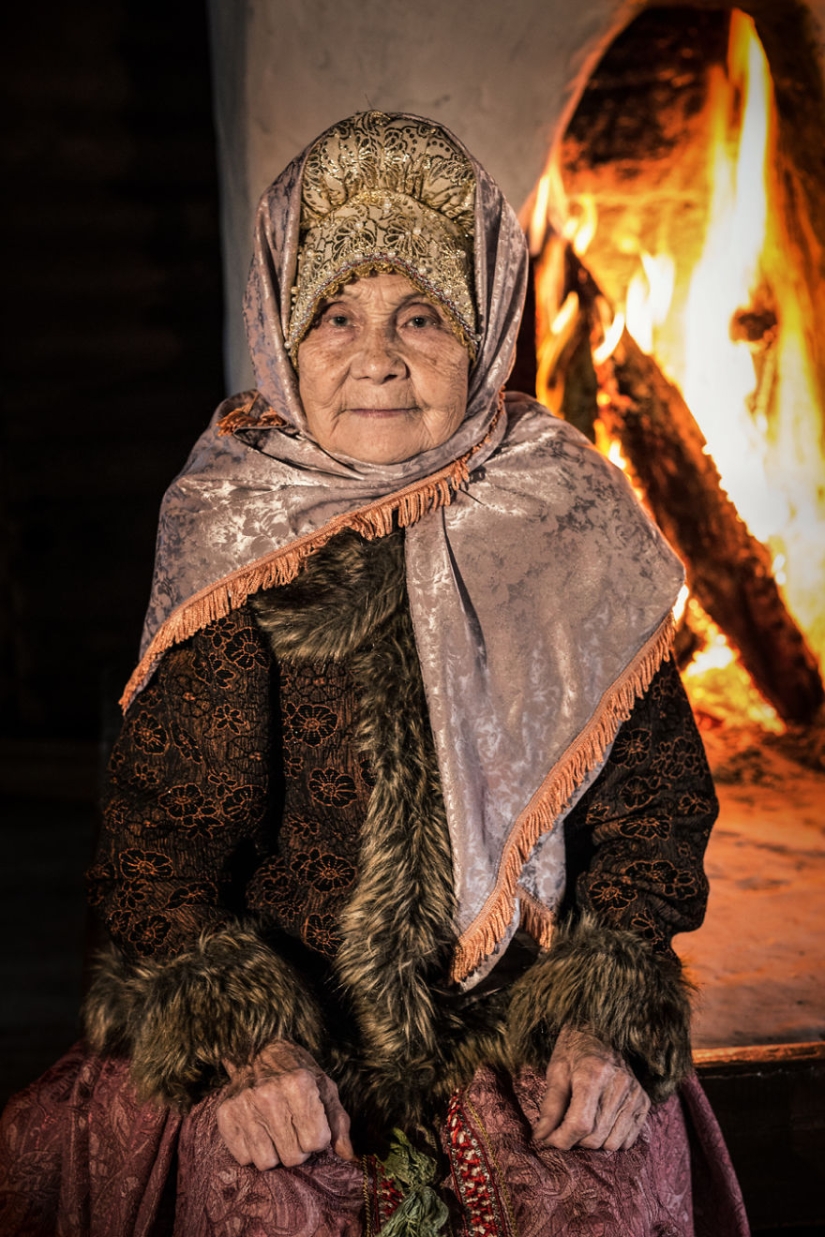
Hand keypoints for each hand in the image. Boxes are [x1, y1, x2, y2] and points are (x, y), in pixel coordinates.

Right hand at [217, 1039, 355, 1168]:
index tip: (313, 1125)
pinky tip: (258, 1131)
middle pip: (293, 1157)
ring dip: (275, 1152)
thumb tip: (347, 1155)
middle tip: (294, 1129)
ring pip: (267, 1162)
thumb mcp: (324, 1088)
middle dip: (298, 1148)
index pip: (316, 1142)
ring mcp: (244, 1105)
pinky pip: (244, 1158)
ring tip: (276, 1131)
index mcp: (299, 1084)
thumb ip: (338, 1122)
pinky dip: (253, 1150)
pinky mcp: (225, 1114)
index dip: (318, 1138)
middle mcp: (269, 1094)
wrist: (258, 1050)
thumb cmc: (297, 1071)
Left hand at [533, 1024, 649, 1150]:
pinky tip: (600, 1123)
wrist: (601, 1031)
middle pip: (595, 1137)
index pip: (580, 1124)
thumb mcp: (556, 1072)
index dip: (561, 1139)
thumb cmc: (573, 1051)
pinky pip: (627, 1140)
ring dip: (593, 1142)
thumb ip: (550, 1107)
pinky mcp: (643, 1102)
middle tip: (564, 1127)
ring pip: (612, 1143)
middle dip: (574, 1140)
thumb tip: (541, 1137)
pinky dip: (611, 1139)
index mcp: (593, 1074)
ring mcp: (634, 1094)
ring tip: (582, 1124)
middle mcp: (619, 1085)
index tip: (548, 1139)